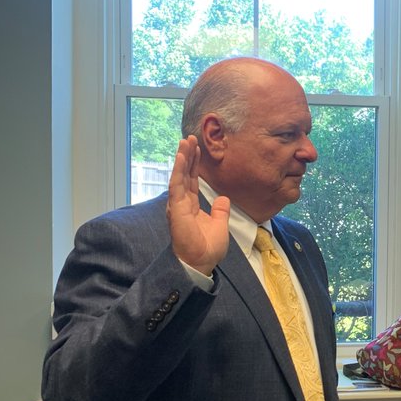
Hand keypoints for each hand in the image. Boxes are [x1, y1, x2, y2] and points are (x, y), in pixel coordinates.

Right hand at [166, 136, 231, 275]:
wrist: (201, 262)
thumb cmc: (208, 248)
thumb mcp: (220, 225)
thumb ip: (220, 211)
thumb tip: (223, 199)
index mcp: (191, 206)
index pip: (192, 180)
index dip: (194, 164)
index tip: (197, 148)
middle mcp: (182, 203)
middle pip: (184, 174)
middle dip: (187, 156)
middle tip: (190, 138)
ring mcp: (178, 205)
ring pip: (179, 176)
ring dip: (182, 158)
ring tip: (185, 141)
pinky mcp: (176, 208)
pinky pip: (177, 185)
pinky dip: (179, 170)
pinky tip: (182, 157)